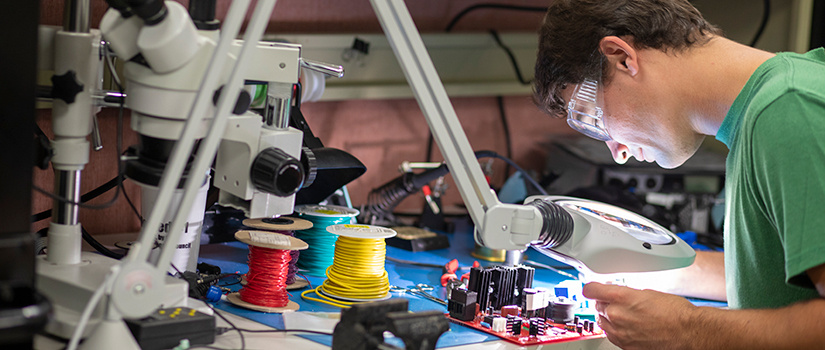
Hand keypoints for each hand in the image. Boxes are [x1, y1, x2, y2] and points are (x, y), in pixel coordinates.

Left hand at [583, 282, 699, 349]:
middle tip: (619, 302)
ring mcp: (620, 332)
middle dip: (606, 303)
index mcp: (621, 297)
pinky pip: (612, 335)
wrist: (688, 331)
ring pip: (603, 321)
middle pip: (597, 306)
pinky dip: (616, 330)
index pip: (591, 290)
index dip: (592, 288)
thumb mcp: (647, 292)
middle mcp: (616, 315)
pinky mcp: (625, 345)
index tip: (592, 288)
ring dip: (610, 317)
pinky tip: (629, 326)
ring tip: (627, 315)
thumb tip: (618, 294)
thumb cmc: (674, 312)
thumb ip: (626, 293)